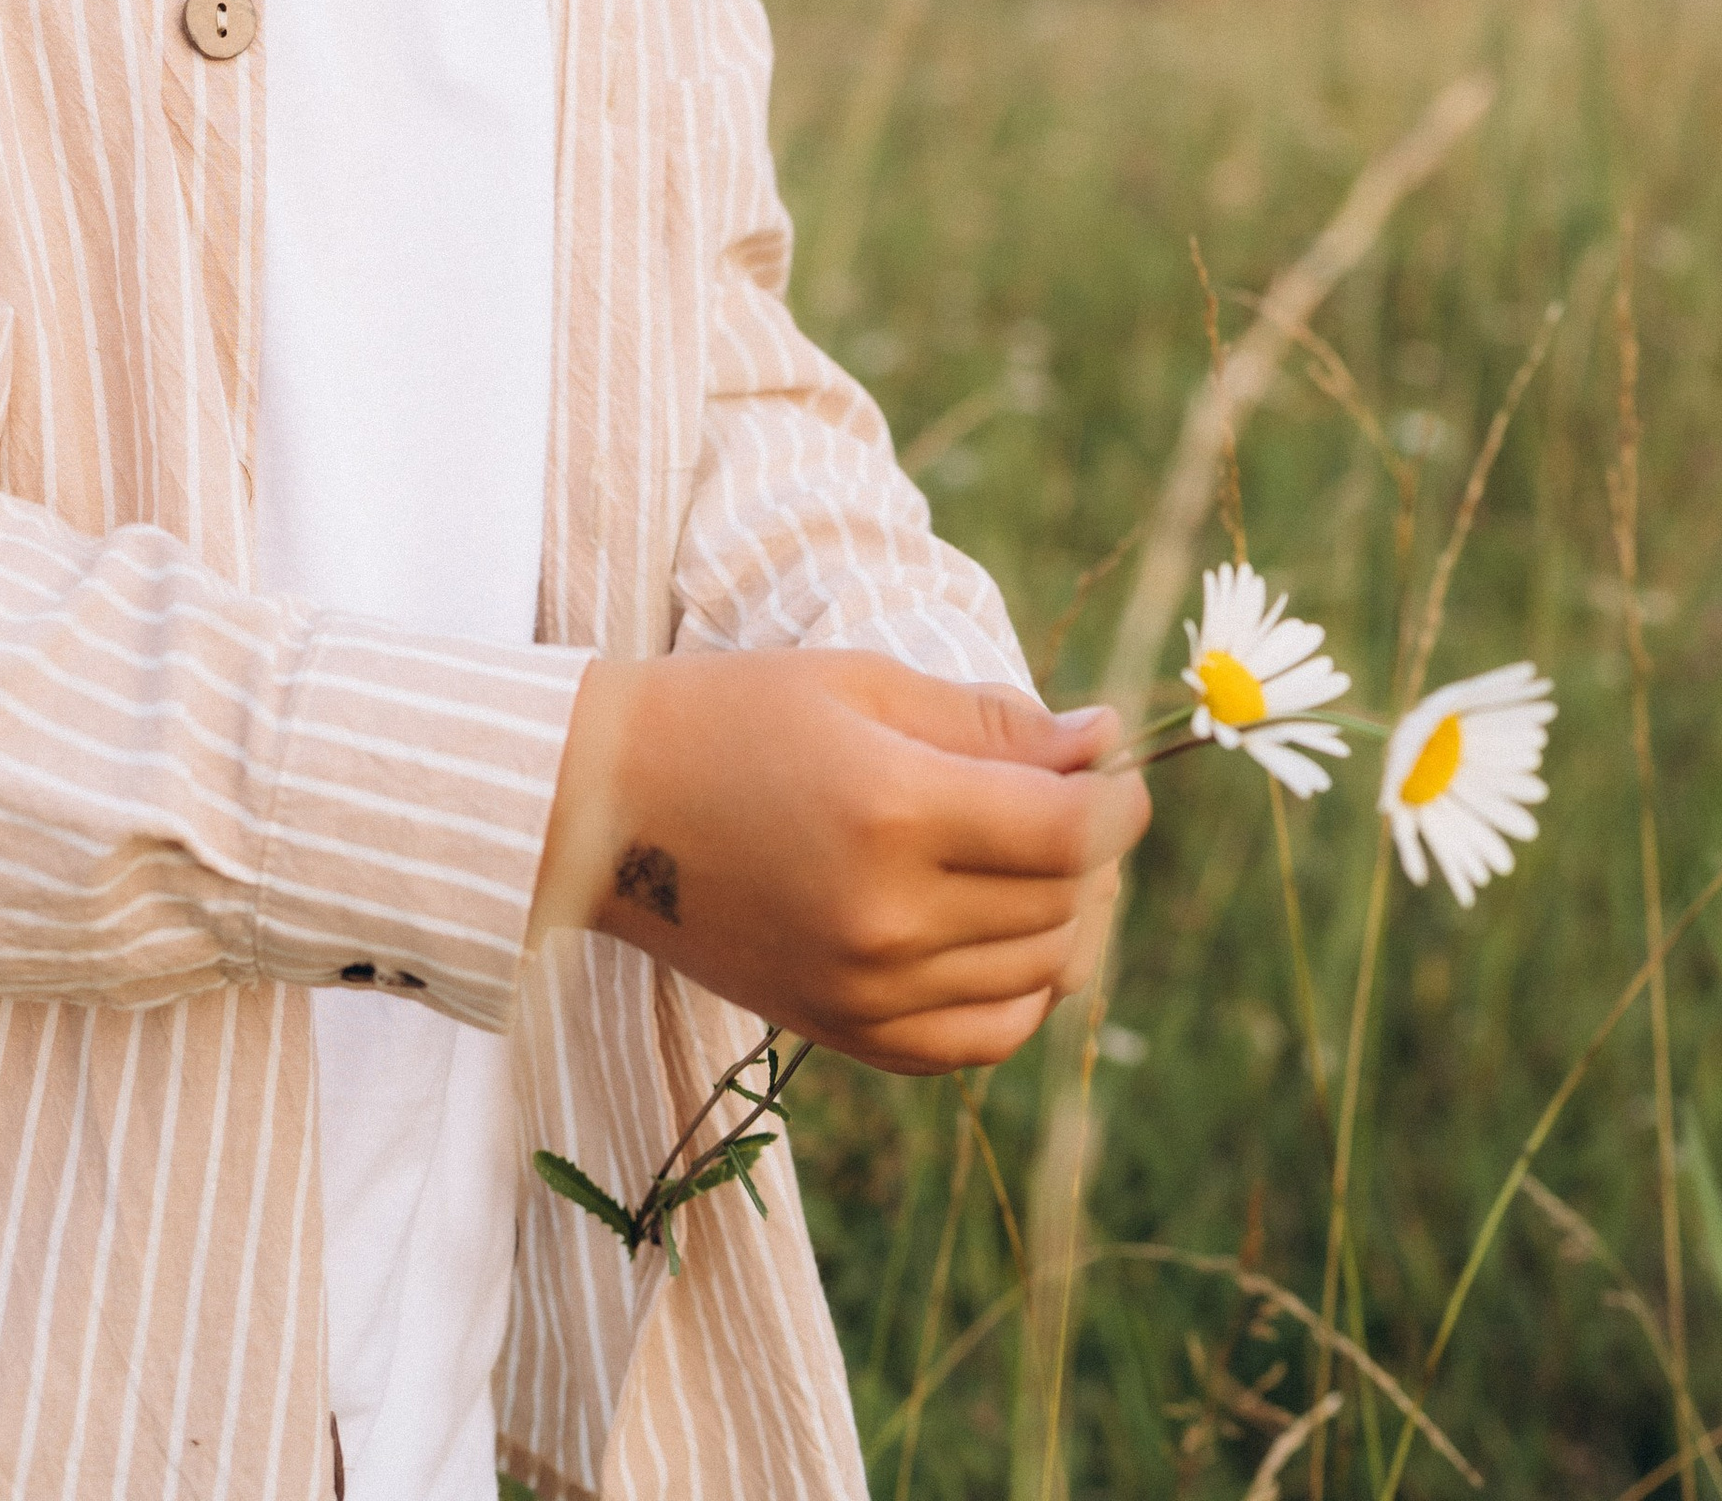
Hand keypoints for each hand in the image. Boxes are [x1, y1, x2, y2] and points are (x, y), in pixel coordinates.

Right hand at [533, 652, 1147, 1075]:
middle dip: (1090, 848)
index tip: (1117, 769)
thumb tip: (1103, 744)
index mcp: (892, 810)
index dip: (1118, 801)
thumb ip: (989, 723)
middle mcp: (887, 917)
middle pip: (1062, 904)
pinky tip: (1000, 933)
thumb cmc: (731, 717)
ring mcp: (865, 990)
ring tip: (1029, 855)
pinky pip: (981, 1038)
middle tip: (1067, 797)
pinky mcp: (844, 1032)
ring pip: (1037, 974)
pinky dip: (1017, 991)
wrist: (603, 810)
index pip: (1069, 832)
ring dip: (1061, 914)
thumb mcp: (863, 684)